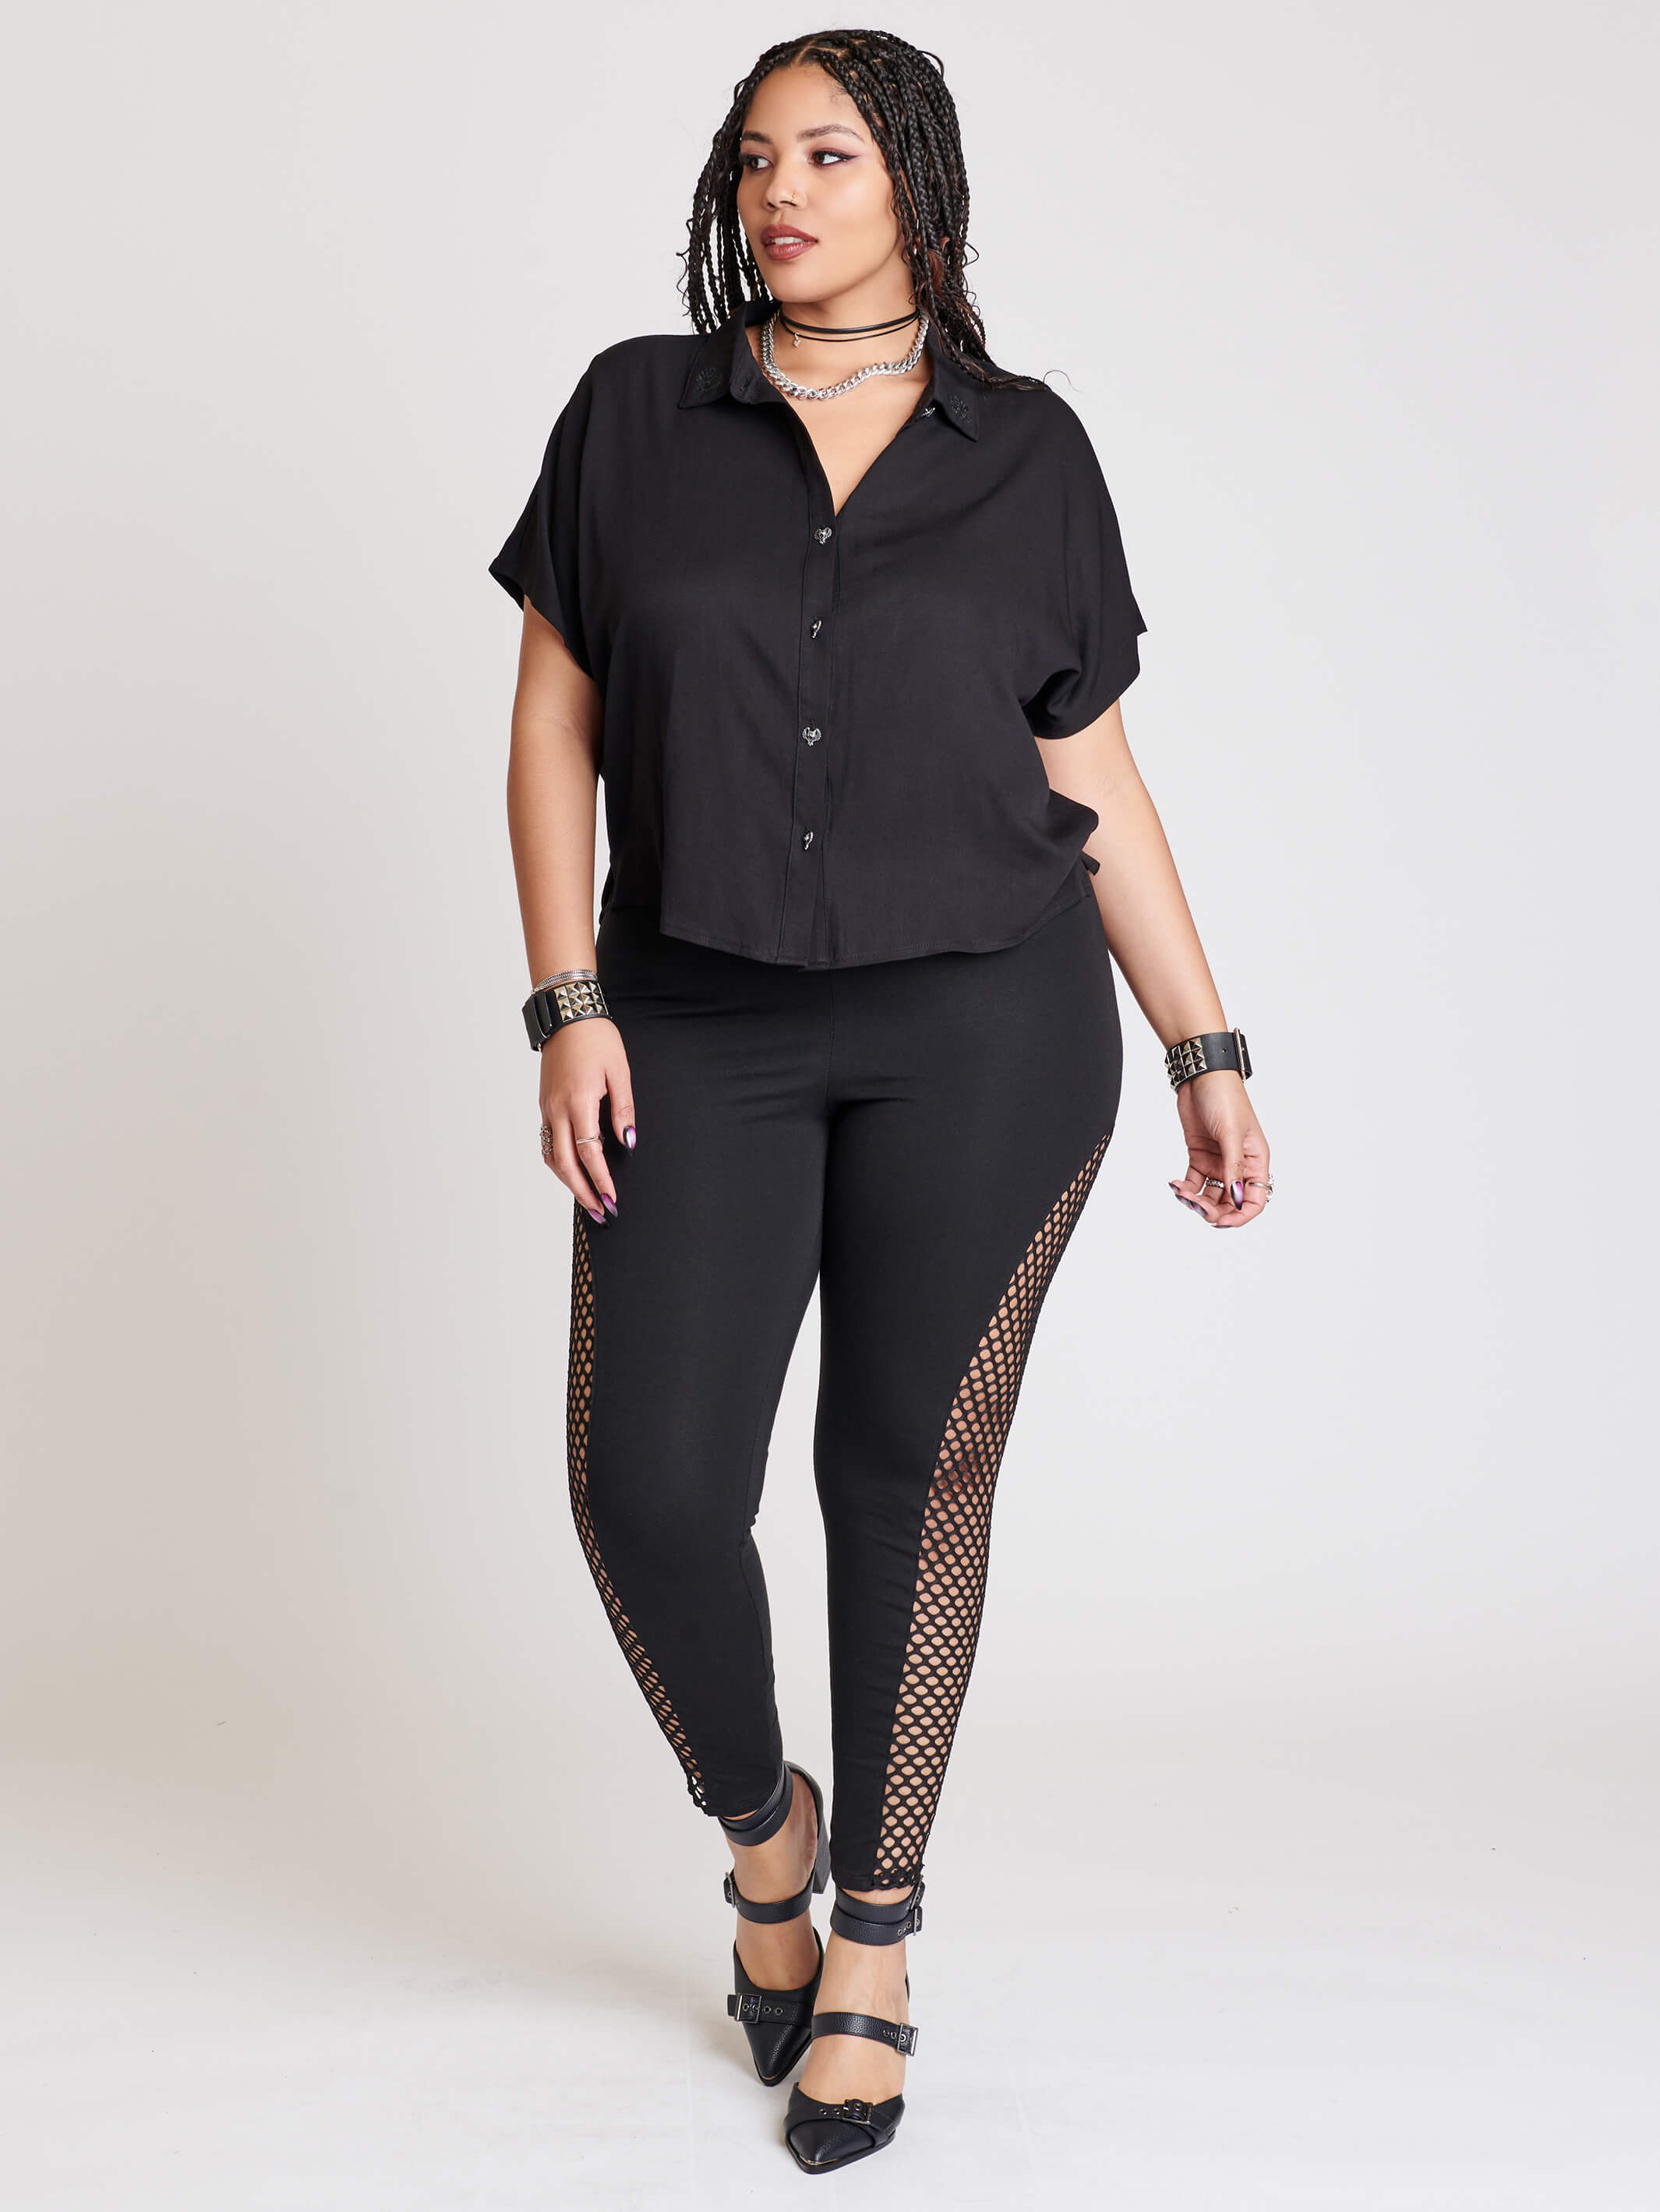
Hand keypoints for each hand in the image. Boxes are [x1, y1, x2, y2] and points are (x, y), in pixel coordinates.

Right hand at [538, 1018, 635, 1223]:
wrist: (566, 1014)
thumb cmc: (596, 1038)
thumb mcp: (620, 1071)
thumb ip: (623, 1109)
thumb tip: (628, 1142)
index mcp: (578, 1101)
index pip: (589, 1153)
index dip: (601, 1180)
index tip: (612, 1199)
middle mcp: (557, 1109)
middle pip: (565, 1164)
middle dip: (583, 1192)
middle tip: (601, 1213)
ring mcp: (546, 1108)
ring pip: (551, 1156)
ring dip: (568, 1182)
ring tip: (587, 1200)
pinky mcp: (543, 1105)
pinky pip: (547, 1142)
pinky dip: (558, 1164)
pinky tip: (571, 1173)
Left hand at [1168, 1072, 1270, 1227]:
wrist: (1201, 1077)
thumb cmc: (1224, 1098)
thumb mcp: (1230, 1134)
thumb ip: (1233, 1168)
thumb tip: (1236, 1199)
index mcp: (1255, 1161)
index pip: (1255, 1200)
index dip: (1240, 1215)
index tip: (1220, 1221)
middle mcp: (1238, 1165)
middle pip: (1230, 1202)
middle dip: (1213, 1210)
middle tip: (1194, 1205)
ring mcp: (1218, 1162)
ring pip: (1210, 1195)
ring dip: (1195, 1201)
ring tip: (1181, 1192)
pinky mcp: (1199, 1157)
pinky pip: (1194, 1182)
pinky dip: (1184, 1188)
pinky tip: (1174, 1184)